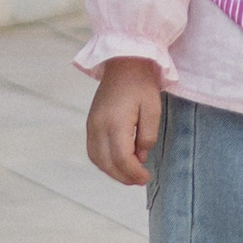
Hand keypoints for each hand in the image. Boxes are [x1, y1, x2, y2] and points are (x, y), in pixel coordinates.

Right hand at [85, 58, 163, 186]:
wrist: (123, 62)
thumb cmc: (141, 84)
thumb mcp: (153, 109)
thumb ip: (148, 136)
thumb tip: (140, 157)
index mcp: (115, 122)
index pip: (121, 159)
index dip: (134, 173)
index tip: (146, 177)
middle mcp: (98, 126)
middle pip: (107, 163)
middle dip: (124, 177)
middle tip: (140, 179)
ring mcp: (91, 125)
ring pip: (97, 160)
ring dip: (113, 172)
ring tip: (130, 174)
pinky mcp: (90, 123)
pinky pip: (93, 150)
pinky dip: (104, 162)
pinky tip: (117, 163)